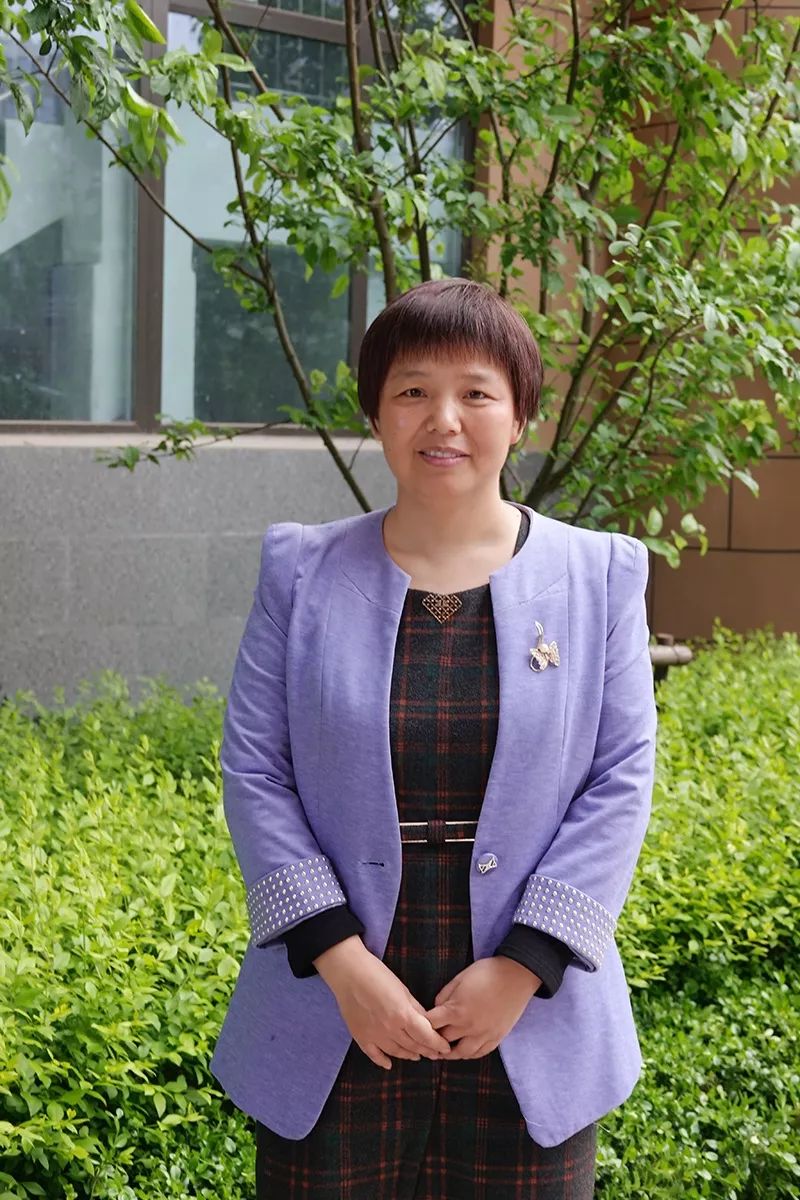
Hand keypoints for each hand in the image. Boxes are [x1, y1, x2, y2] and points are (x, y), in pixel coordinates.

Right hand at [316, 939, 452, 1069]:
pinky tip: (389, 1064)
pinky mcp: (360, 1037)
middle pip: (413, 1045)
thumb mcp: (402, 988)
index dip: (437, 1044)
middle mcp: (390, 1029)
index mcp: (403, 1015)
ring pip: (396, 1052)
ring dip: (409, 1055)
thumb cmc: (377, 974)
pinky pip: (374, 1054)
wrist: (347, 971)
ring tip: (417, 1056)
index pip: (426, 1036)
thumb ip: (415, 1007)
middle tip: (435, 1054)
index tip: (445, 1048)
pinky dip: (383, 1061)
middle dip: (426, 1050)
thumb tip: (426, 1021)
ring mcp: (374, 1035)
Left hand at [424, 957, 541, 1059]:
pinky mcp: (496, 1038)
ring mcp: (483, 1035)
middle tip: (428, 1039)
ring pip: (461, 1053)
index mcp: (456, 1011)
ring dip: (450, 1052)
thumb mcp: (460, 978)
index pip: (431, 1025)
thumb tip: (437, 1008)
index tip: (420, 1024)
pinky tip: (464, 1050)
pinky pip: (479, 1053)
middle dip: (434, 1039)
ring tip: (444, 1050)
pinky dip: (469, 1054)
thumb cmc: (486, 972)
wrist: (516, 975)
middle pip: (443, 1041)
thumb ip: (444, 995)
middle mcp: (468, 1027)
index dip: (423, 1024)